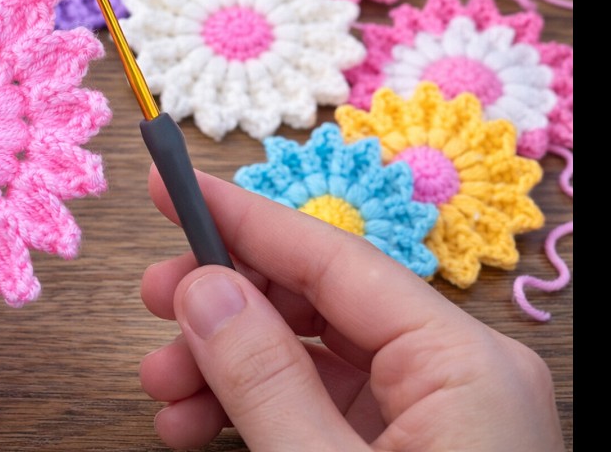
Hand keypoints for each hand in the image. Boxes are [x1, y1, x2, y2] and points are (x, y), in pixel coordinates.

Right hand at [138, 168, 563, 450]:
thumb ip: (262, 379)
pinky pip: (321, 410)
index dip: (243, 218)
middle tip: (149, 305)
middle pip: (320, 304)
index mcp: (462, 365)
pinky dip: (254, 412)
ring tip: (161, 398)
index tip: (169, 183)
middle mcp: (456, 380)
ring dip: (227, 367)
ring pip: (312, 358)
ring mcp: (434, 425)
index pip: (333, 260)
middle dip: (227, 303)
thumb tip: (203, 288)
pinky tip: (198, 432)